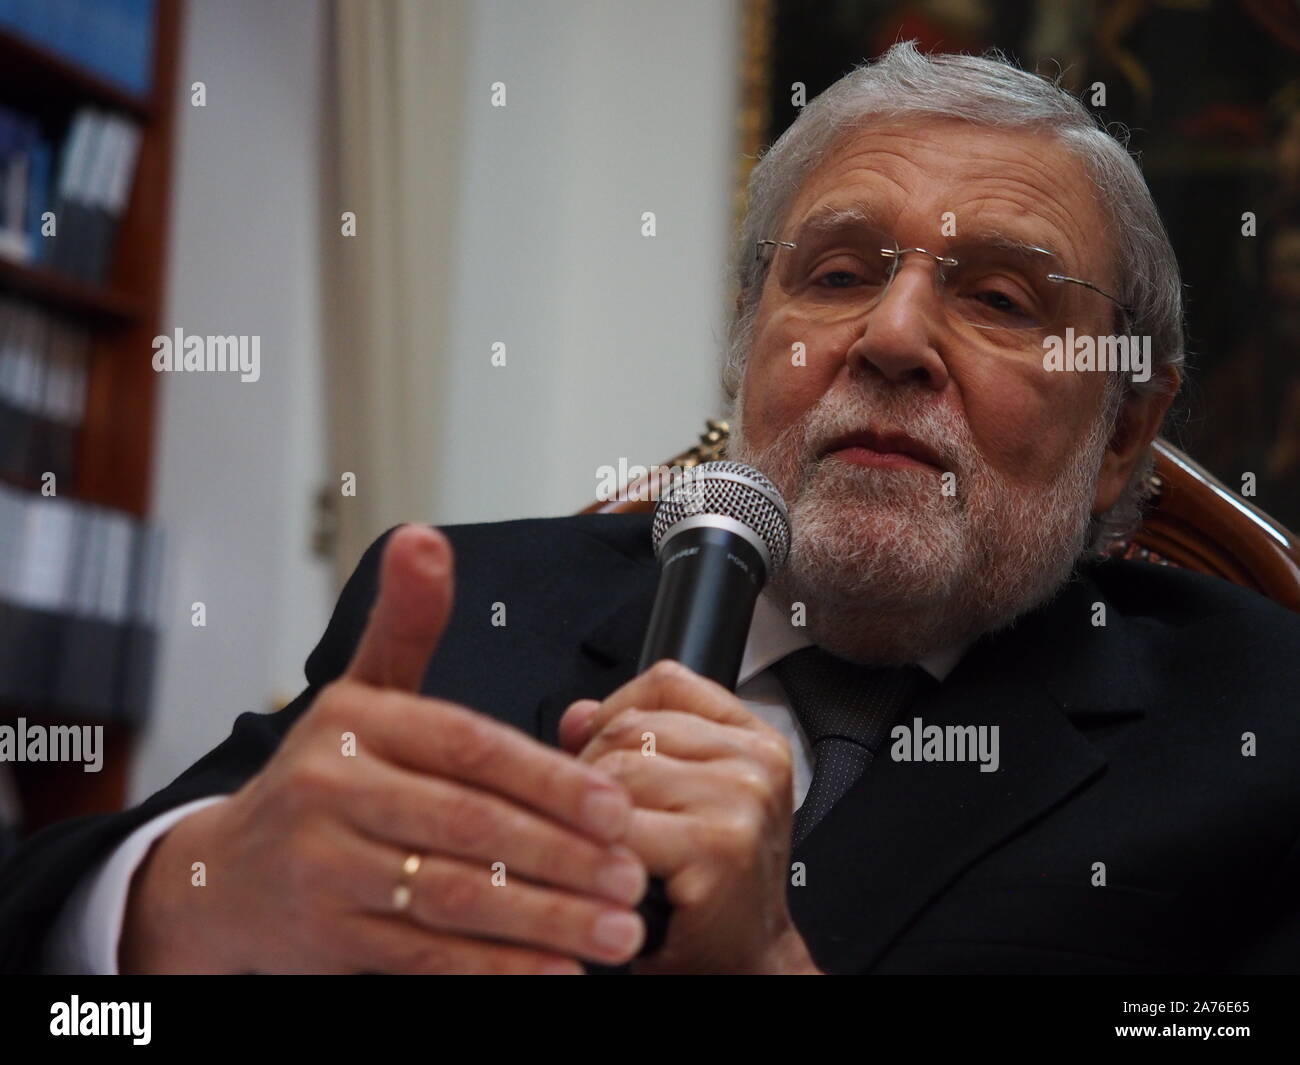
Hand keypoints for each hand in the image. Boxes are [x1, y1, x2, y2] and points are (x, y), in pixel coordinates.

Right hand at [120, 525, 647, 972]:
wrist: (223, 876)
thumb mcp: (359, 691)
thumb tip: (424, 538)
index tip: (617, 806)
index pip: (469, 745)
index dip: (549, 777)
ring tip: (617, 930)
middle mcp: (333, 791)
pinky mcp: (328, 938)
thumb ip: (405, 622)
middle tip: (633, 877)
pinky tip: (554, 973)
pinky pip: (423, 957)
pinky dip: (494, 969)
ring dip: (545, 919)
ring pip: (453, 895)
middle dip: (563, 855)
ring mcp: (326, 869)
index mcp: (356, 723)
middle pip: (469, 824)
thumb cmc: (321, 776)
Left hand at [559, 660, 819, 973]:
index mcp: (754, 741)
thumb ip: (634, 745)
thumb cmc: (712, 888)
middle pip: (630, 728)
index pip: (666, 683)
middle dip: (592, 774)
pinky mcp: (718, 850)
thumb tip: (576, 715)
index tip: (602, 752)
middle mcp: (756, 765)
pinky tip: (618, 878)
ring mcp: (742, 804)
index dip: (615, 712)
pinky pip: (622, 829)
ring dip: (594, 819)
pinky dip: (603, 856)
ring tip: (612, 852)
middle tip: (601, 824)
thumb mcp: (683, 801)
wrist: (745, 963)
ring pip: (620, 773)